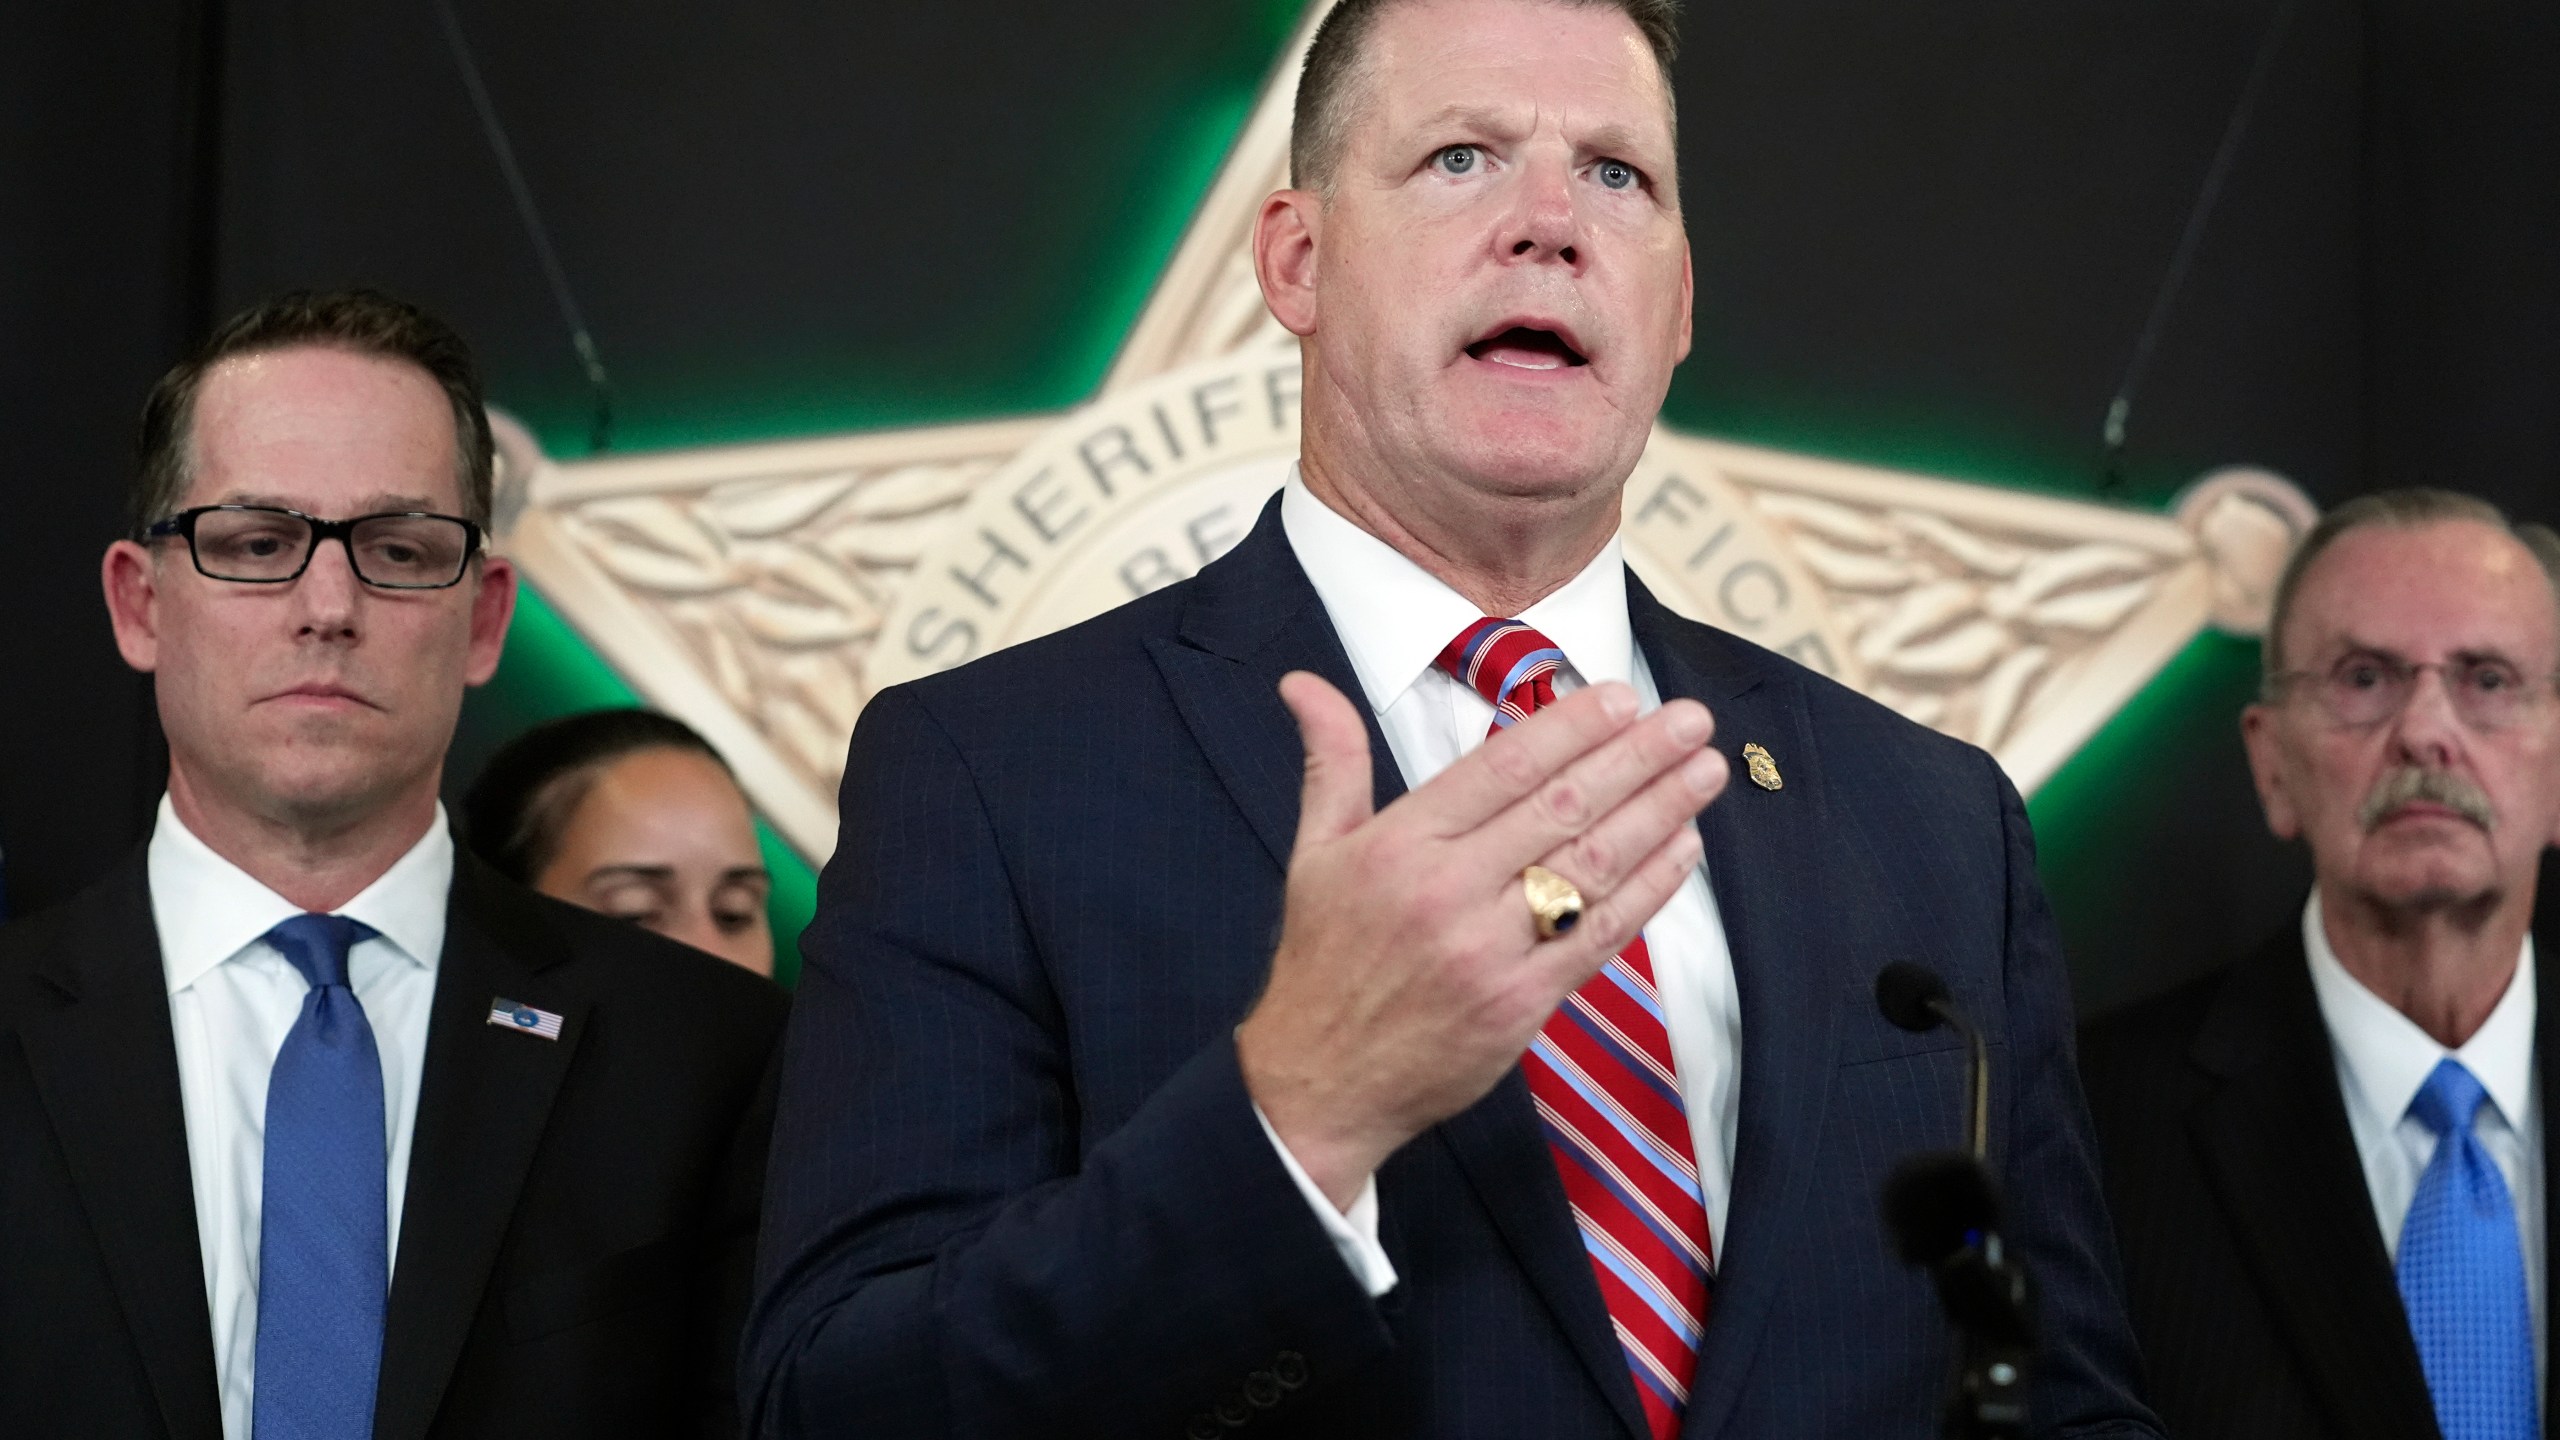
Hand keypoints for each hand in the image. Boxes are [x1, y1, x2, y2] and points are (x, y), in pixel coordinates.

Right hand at [1236, 671, 1727, 1209]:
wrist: (1320, 1083)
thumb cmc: (1323, 963)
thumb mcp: (1314, 853)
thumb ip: (1331, 761)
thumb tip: (1303, 682)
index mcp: (1400, 845)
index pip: (1502, 767)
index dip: (1570, 727)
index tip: (1623, 698)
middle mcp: (1447, 891)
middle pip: (1560, 808)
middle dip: (1635, 758)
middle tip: (1689, 720)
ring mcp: (1489, 951)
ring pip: (1590, 867)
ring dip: (1658, 813)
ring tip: (1704, 771)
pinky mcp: (1522, 1004)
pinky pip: (1599, 936)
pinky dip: (1648, 890)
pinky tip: (1683, 849)